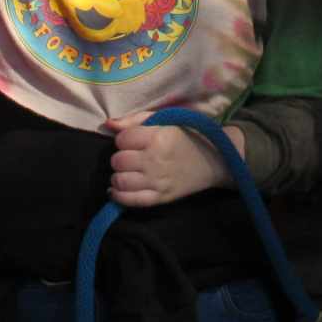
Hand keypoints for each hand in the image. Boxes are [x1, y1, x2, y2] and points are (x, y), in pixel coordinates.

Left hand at [106, 117, 241, 206]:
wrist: (214, 160)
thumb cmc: (187, 136)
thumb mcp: (164, 120)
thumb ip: (134, 121)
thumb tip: (107, 125)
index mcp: (158, 137)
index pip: (122, 139)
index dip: (124, 139)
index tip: (133, 140)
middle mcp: (155, 160)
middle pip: (118, 161)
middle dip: (120, 157)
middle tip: (130, 157)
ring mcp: (158, 182)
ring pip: (120, 181)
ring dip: (118, 176)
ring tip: (126, 172)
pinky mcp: (161, 198)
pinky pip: (130, 201)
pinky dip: (118, 196)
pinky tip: (117, 190)